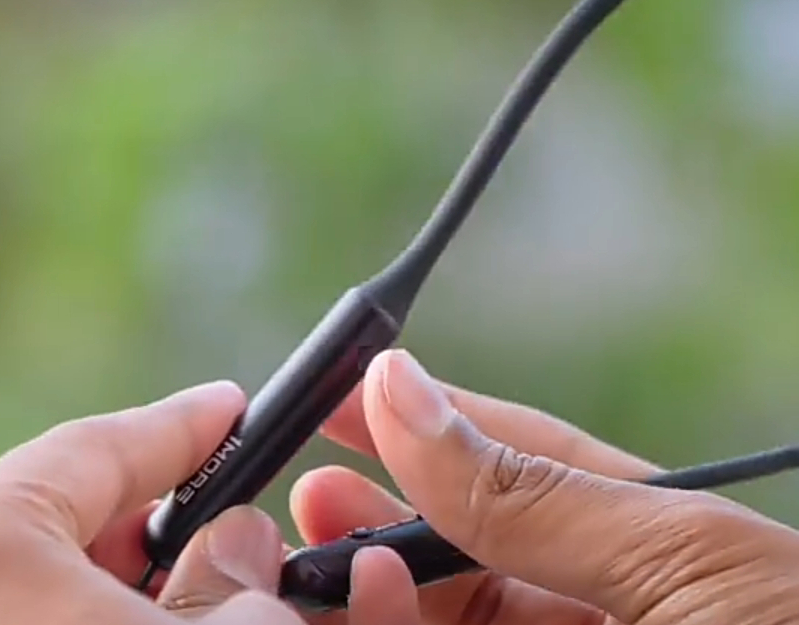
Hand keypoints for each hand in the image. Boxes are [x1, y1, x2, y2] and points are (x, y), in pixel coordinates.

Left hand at [0, 382, 304, 624]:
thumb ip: (235, 581)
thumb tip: (237, 542)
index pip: (92, 449)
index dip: (179, 426)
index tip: (228, 408)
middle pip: (3, 500)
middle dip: (88, 506)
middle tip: (162, 532)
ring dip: (61, 572)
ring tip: (139, 599)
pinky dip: (26, 611)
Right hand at [293, 350, 798, 624]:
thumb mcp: (681, 558)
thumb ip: (530, 492)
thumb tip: (403, 390)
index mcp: (644, 548)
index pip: (512, 466)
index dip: (422, 424)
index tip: (342, 395)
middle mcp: (593, 612)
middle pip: (457, 557)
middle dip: (376, 522)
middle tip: (310, 499)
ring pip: (437, 621)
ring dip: (370, 590)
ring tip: (320, 560)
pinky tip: (373, 607)